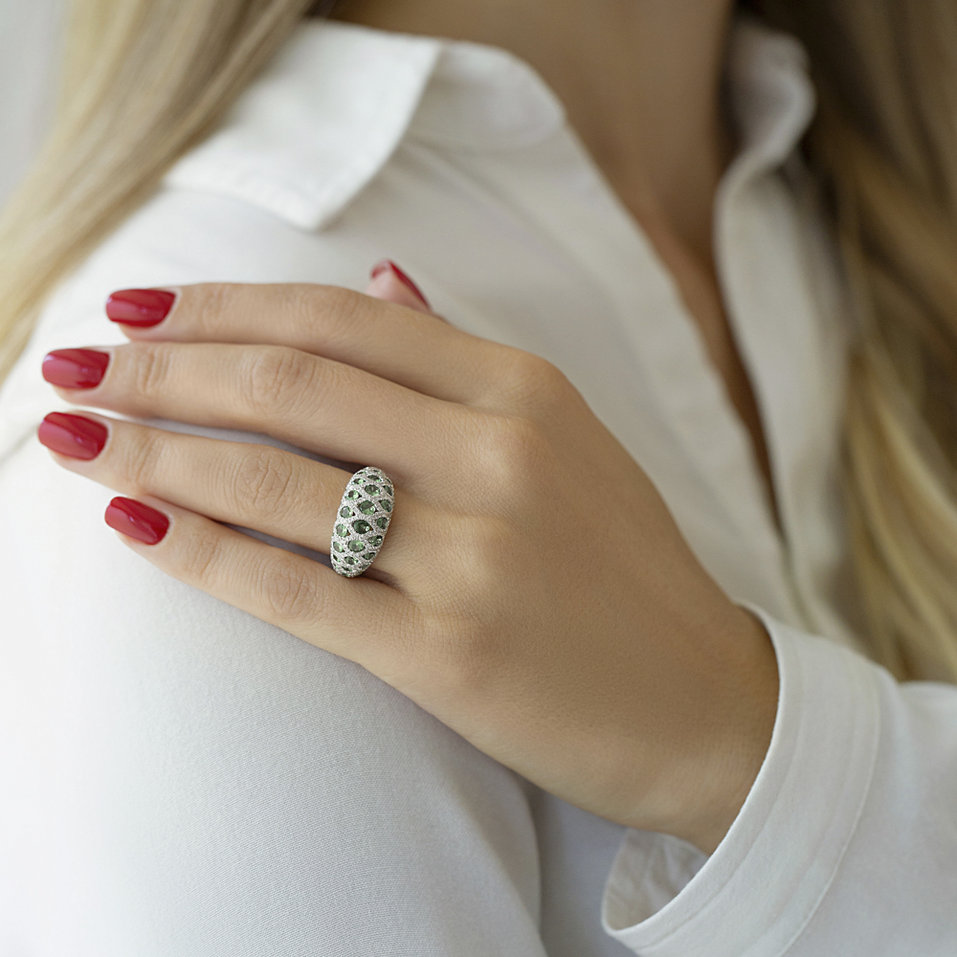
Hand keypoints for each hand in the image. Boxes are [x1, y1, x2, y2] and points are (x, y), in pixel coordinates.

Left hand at [37, 262, 777, 853]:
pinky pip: (293, 590)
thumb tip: (378, 283)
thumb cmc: (626, 570)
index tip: (139, 308)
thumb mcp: (568, 439)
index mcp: (526, 392)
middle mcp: (499, 458)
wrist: (704, 702)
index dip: (222, 306)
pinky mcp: (449, 656)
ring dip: (152, 446)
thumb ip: (465, 361)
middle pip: (291, 384)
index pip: (340, 320)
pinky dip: (198, 549)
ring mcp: (475, 557)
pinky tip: (130, 519)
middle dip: (162, 367)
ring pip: (275, 479)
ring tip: (70, 430)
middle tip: (75, 362)